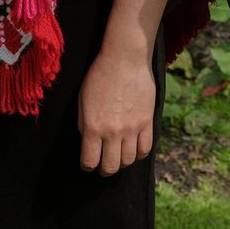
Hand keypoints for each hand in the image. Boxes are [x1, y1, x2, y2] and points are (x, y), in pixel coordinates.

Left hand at [78, 35, 154, 174]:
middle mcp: (112, 132)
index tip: (88, 164)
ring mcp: (132, 128)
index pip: (90, 161)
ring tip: (119, 156)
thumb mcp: (82, 99)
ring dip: (122, 162)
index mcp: (92, 126)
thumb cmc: (99, 75)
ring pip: (129, 160)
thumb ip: (83, 123)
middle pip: (111, 166)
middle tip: (104, 165)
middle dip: (105, 170)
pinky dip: (139, 154)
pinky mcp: (147, 122)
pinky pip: (145, 149)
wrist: (124, 59)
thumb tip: (88, 141)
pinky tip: (134, 149)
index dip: (87, 166)